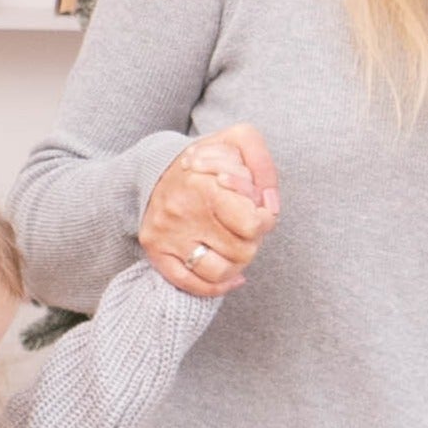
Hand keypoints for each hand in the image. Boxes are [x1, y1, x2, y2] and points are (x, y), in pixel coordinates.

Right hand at [139, 127, 280, 298]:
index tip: (259, 211)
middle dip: (252, 240)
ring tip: (235, 245)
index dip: (264, 220)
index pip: (252, 224)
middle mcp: (182, 213)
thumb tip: (270, 206)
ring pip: (220, 273)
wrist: (157, 165)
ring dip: (237, 263)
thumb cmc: (208, 159)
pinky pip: (192, 285)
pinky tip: (231, 275)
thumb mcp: (239, 142)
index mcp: (204, 185)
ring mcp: (168, 236)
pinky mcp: (157, 252)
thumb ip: (263, 166)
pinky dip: (217, 286)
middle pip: (242, 252)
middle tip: (243, 226)